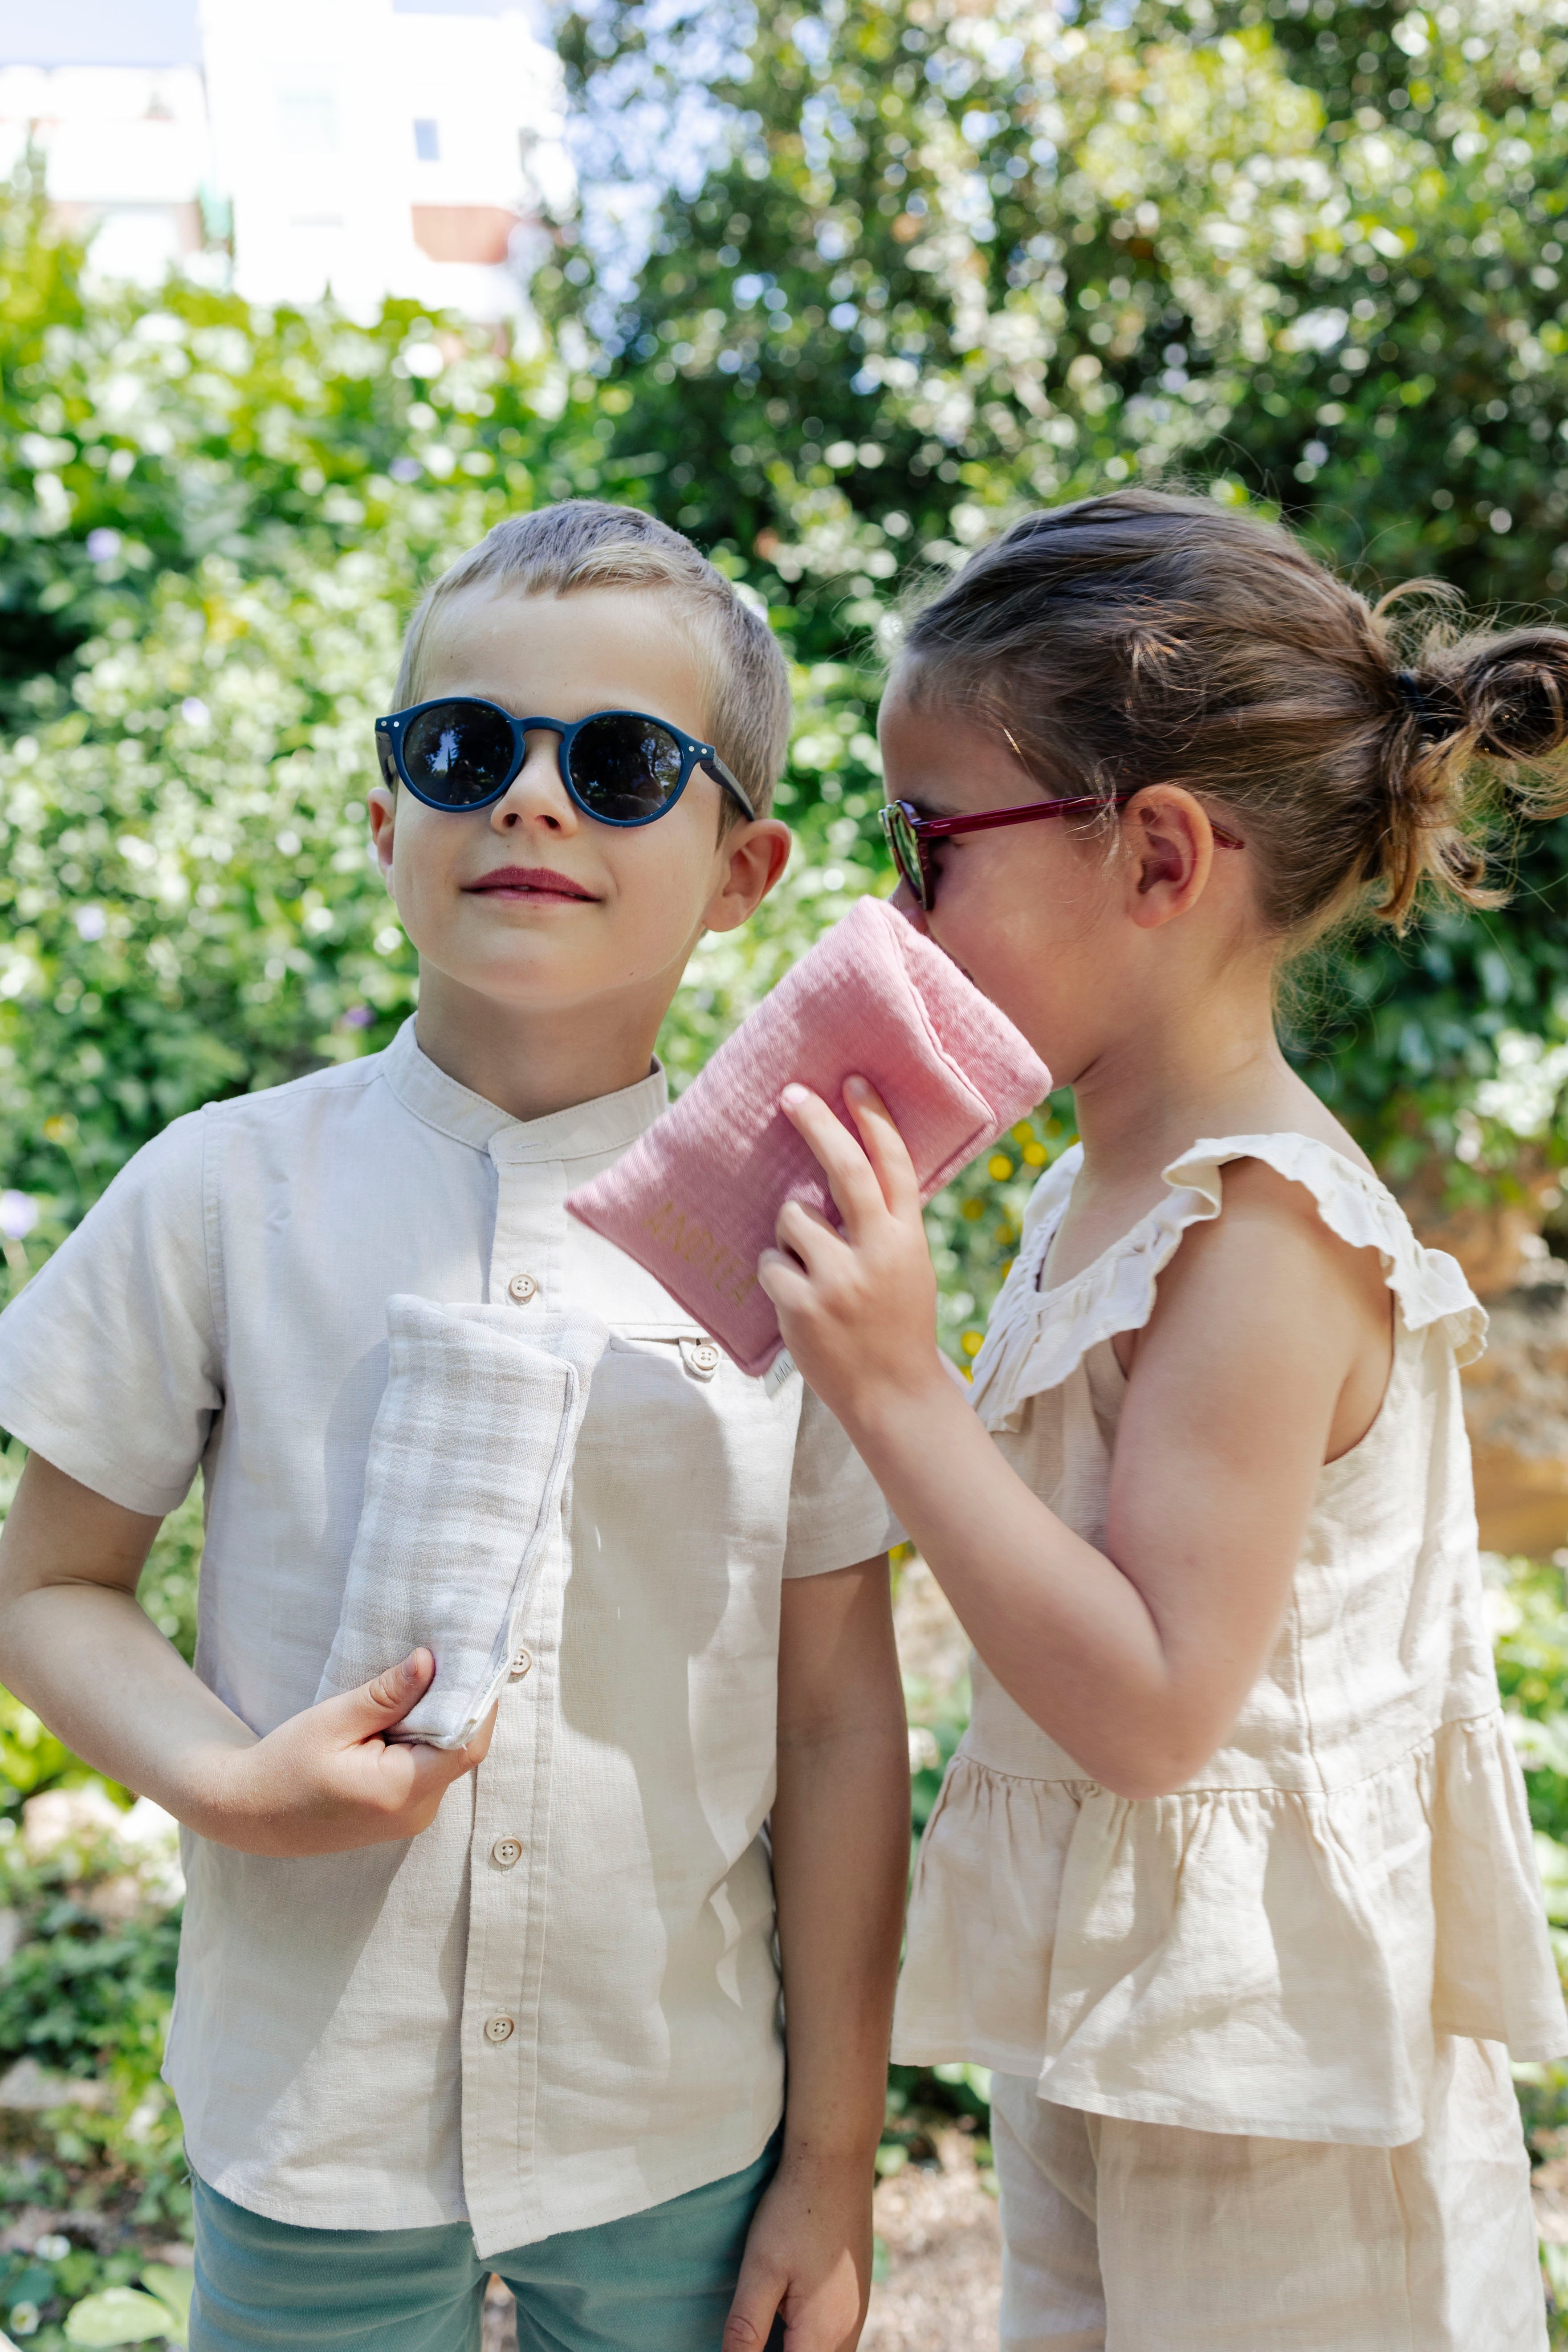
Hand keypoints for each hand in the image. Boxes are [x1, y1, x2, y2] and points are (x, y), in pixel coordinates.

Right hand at [201, 1651, 494, 1857]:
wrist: (249, 1813)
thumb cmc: (283, 1766)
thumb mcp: (332, 1721)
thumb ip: (385, 1695)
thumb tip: (430, 1661)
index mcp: (399, 1791)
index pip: (467, 1744)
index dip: (480, 1701)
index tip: (475, 1659)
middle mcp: (415, 1812)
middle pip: (461, 1750)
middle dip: (460, 1704)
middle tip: (453, 1656)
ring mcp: (410, 1818)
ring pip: (446, 1759)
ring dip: (442, 1720)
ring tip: (428, 1677)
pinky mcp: (401, 1813)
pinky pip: (429, 1770)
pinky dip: (426, 1739)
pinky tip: (409, 1710)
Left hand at [723, 2147, 872, 2351]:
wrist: (835, 2161)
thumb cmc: (795, 2211)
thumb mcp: (761, 2270)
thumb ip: (746, 2329)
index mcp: (823, 2334)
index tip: (742, 2341)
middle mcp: (847, 2332)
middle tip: (749, 2332)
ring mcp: (856, 2314)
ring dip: (793, 2346)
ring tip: (765, 2323)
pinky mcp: (855, 2297)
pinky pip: (831, 2338)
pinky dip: (806, 2338)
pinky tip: (783, 2313)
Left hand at [757, 1078, 947, 1427]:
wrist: (892, 1395)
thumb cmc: (895, 1324)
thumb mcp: (907, 1266)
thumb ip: (883, 1223)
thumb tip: (840, 1169)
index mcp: (906, 1238)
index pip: (893, 1164)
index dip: (873, 1118)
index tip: (852, 1080)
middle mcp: (876, 1252)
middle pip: (844, 1169)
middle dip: (817, 1125)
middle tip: (791, 1094)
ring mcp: (839, 1280)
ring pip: (791, 1219)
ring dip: (790, 1237)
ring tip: (812, 1272)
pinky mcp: (803, 1306)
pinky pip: (770, 1263)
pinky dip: (777, 1275)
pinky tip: (800, 1301)